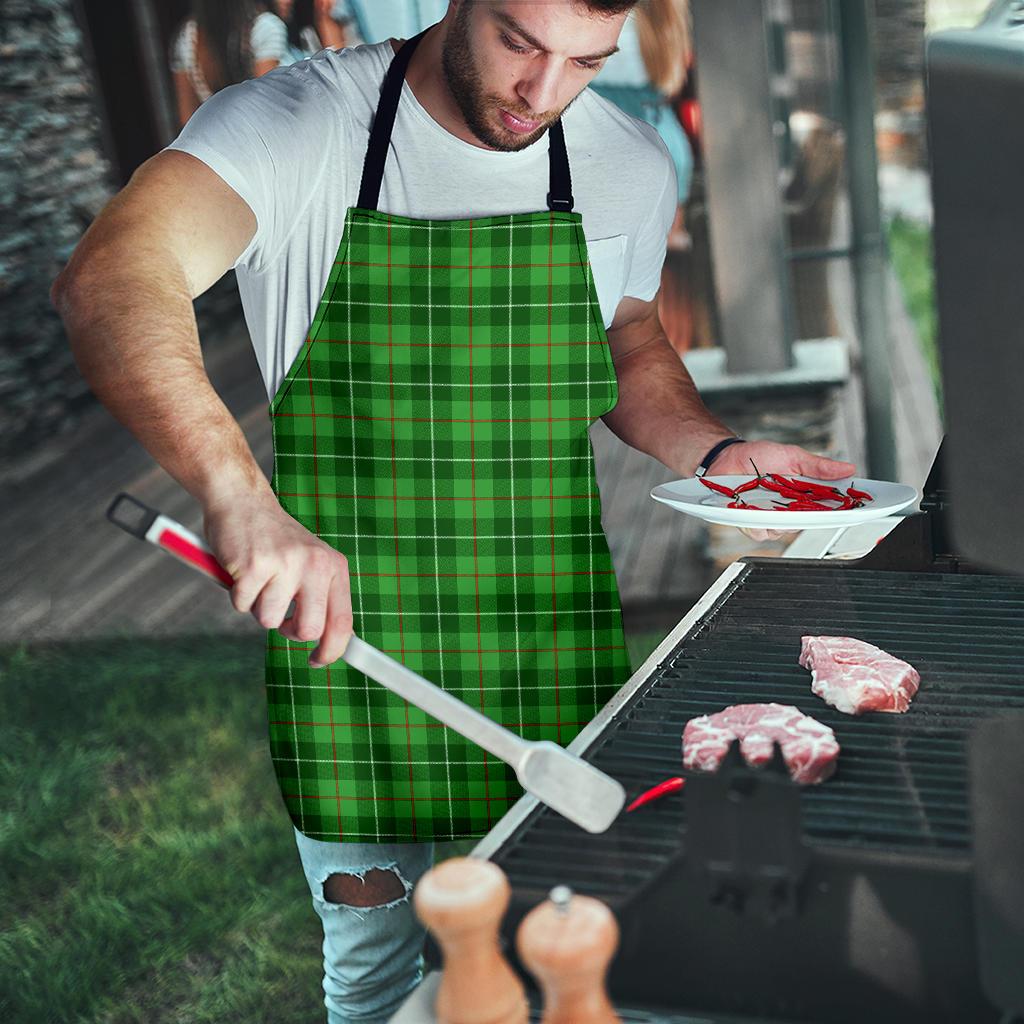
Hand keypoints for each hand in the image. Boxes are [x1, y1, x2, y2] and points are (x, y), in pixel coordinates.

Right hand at [203, 491, 352, 667]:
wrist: (242, 501)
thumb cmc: (275, 540)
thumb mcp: (310, 563)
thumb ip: (320, 597)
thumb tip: (328, 644)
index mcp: (333, 566)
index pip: (343, 621)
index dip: (332, 650)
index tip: (318, 661)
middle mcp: (315, 565)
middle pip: (309, 630)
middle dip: (289, 631)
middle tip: (279, 614)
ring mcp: (285, 564)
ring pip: (269, 621)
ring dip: (258, 606)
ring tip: (259, 579)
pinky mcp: (254, 566)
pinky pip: (242, 605)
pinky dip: (237, 594)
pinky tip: (242, 570)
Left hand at [707, 440, 856, 542]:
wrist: (727, 457)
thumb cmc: (759, 457)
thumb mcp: (793, 456)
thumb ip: (819, 467)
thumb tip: (848, 468)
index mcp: (804, 495)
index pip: (829, 508)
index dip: (844, 511)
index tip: (858, 509)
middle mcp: (790, 510)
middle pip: (809, 523)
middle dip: (812, 516)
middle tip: (808, 503)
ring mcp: (771, 518)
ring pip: (785, 530)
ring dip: (781, 518)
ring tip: (773, 499)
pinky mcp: (751, 523)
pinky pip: (761, 532)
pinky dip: (758, 522)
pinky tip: (754, 508)